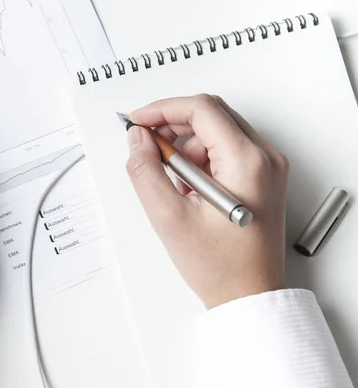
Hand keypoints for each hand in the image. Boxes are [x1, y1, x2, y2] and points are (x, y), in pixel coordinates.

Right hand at [126, 95, 287, 308]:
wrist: (247, 295)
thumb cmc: (220, 266)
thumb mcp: (169, 217)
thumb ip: (146, 171)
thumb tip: (138, 139)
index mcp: (248, 162)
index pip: (202, 110)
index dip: (163, 109)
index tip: (138, 121)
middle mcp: (265, 158)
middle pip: (211, 115)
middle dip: (172, 125)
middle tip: (146, 145)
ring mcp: (266, 167)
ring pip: (216, 131)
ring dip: (185, 146)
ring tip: (170, 181)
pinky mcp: (261, 176)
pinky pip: (224, 149)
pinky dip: (199, 159)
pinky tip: (187, 187)